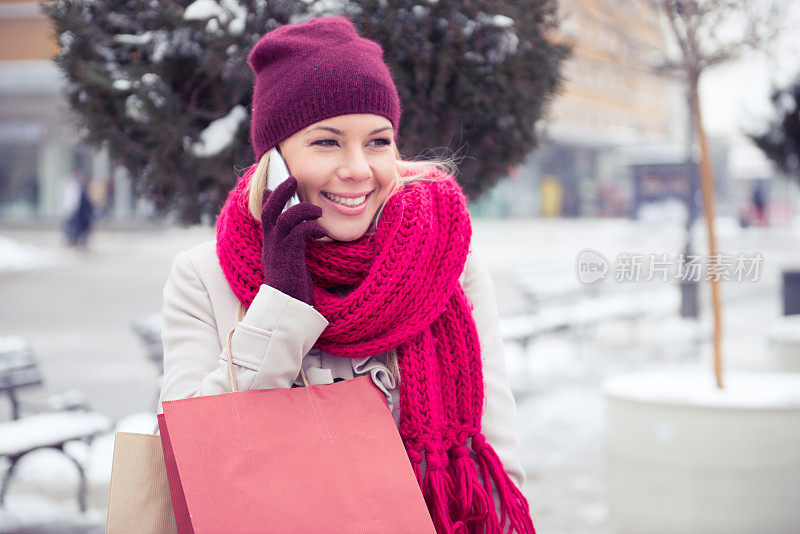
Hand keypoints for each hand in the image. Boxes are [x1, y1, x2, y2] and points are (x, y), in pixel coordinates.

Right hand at [260, 176, 327, 305]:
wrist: (287, 308)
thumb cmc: (293, 287)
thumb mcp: (290, 262)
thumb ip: (292, 245)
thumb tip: (299, 233)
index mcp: (271, 244)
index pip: (265, 216)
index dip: (268, 198)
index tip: (273, 186)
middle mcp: (271, 244)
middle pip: (268, 210)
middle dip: (280, 192)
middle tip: (292, 179)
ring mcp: (278, 250)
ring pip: (283, 218)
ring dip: (302, 209)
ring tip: (317, 211)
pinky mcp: (289, 256)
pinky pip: (299, 232)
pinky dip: (311, 227)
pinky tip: (320, 230)